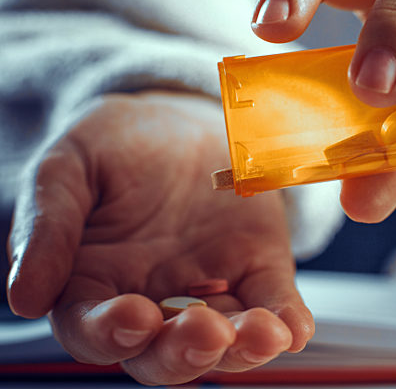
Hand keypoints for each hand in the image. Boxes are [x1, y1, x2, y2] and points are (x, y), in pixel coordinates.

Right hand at [6, 92, 313, 384]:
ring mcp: (211, 287)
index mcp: (99, 284)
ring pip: (224, 339)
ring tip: (262, 334)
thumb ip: (48, 225)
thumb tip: (24, 296)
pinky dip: (286, 319)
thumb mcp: (66, 168)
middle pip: (164, 352)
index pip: (96, 331)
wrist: (177, 119)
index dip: (110, 332)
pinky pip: (272, 301)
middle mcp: (156, 298)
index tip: (132, 315)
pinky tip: (293, 326)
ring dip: (244, 347)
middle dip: (185, 352)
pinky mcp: (257, 267)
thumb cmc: (116, 145)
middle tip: (206, 334)